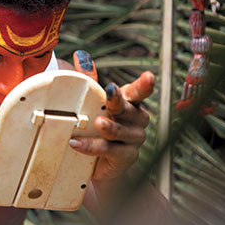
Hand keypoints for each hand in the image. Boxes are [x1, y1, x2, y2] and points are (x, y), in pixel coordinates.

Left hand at [71, 50, 154, 180]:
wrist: (99, 167)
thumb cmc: (98, 129)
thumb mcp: (92, 104)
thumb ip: (89, 81)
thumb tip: (80, 57)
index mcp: (130, 104)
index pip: (139, 92)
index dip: (144, 85)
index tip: (149, 76)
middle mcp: (136, 121)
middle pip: (129, 110)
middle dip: (118, 101)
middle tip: (110, 91)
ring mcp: (133, 140)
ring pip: (121, 131)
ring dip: (109, 126)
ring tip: (96, 122)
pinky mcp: (126, 157)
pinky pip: (110, 150)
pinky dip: (92, 146)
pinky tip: (76, 143)